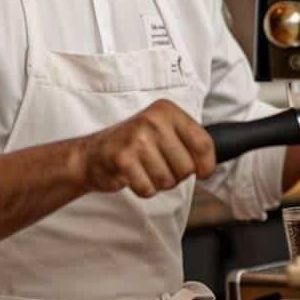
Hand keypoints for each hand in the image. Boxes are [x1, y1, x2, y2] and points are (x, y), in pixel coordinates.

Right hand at [83, 100, 216, 196]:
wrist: (91, 154)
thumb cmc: (133, 145)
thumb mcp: (162, 132)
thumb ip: (188, 143)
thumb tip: (208, 167)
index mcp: (167, 111)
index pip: (203, 143)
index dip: (206, 165)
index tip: (202, 172)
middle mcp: (153, 120)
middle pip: (187, 167)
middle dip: (175, 175)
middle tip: (157, 165)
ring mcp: (137, 138)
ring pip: (168, 180)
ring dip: (158, 182)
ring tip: (143, 169)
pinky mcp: (123, 159)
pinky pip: (148, 189)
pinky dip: (143, 189)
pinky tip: (133, 175)